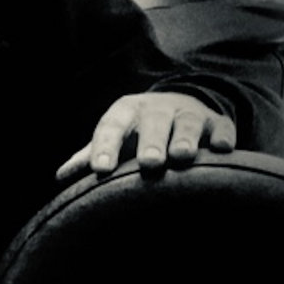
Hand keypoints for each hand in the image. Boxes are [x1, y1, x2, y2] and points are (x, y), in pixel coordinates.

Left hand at [55, 91, 235, 182]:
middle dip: (151, 142)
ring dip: (184, 138)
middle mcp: (156, 109)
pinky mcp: (216, 121)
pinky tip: (222, 149)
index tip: (100, 170)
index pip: (111, 127)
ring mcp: (188, 113)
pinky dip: (222, 136)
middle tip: (150, 164)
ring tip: (182, 157)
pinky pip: (222, 125)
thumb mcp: (112, 138)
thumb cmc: (134, 133)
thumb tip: (60, 176)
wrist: (175, 107)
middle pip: (152, 123)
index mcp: (125, 112)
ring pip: (187, 123)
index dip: (105, 147)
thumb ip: (90, 156)